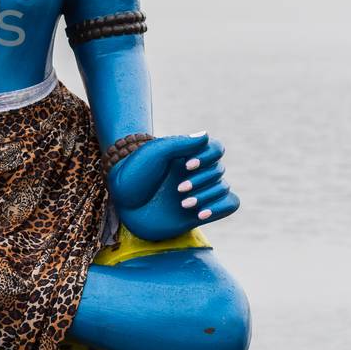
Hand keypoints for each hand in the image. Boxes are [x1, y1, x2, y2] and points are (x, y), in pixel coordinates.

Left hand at [109, 132, 238, 241]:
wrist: (121, 202)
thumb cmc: (134, 173)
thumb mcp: (154, 153)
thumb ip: (181, 143)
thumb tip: (206, 135)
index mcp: (187, 154)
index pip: (216, 148)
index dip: (208, 156)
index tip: (186, 165)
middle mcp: (195, 172)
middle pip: (219, 170)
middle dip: (201, 180)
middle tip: (178, 189)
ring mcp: (198, 191)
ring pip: (224, 188)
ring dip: (207, 196)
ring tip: (184, 204)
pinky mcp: (199, 211)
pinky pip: (229, 205)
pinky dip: (220, 208)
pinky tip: (201, 214)